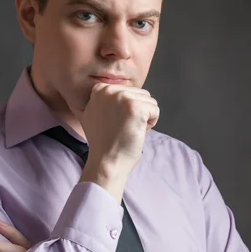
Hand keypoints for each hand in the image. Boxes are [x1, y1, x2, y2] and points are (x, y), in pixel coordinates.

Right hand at [75, 83, 159, 201]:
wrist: (107, 161)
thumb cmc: (104, 143)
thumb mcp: (95, 114)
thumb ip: (105, 101)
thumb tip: (119, 93)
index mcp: (100, 90)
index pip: (128, 91)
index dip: (127, 110)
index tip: (116, 124)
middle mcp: (109, 90)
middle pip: (140, 95)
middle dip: (137, 113)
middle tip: (123, 128)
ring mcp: (122, 97)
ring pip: (149, 102)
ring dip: (145, 118)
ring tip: (129, 130)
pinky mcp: (135, 107)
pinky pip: (155, 110)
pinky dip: (151, 124)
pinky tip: (136, 132)